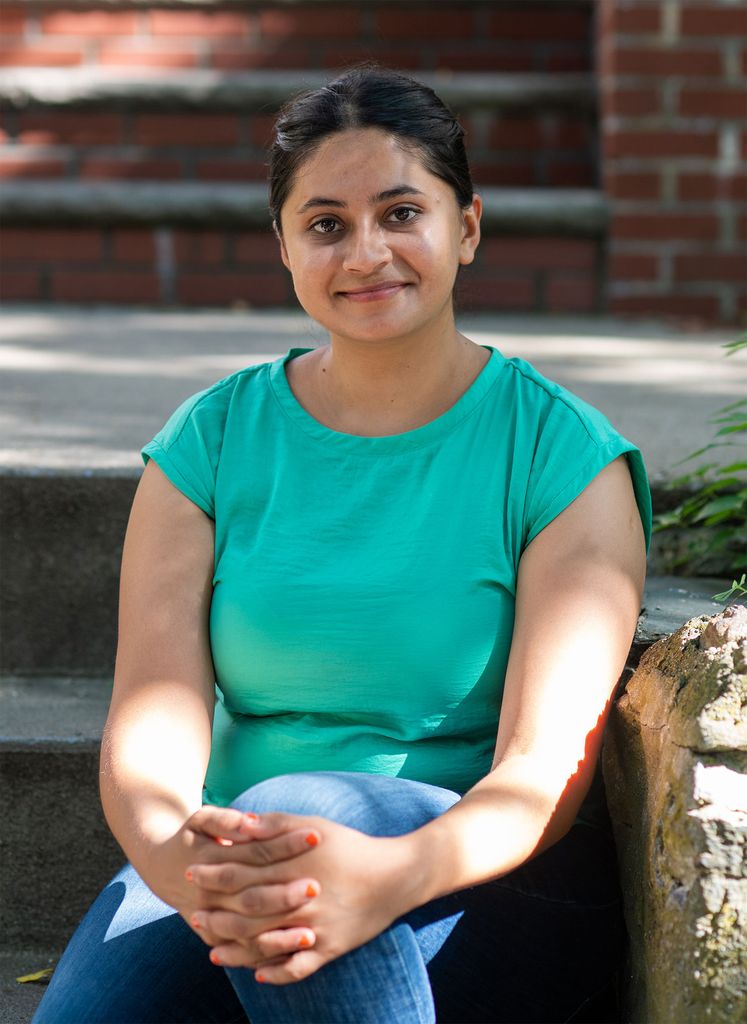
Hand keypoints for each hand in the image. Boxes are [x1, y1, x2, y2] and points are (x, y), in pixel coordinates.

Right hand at [146, 806, 321, 950]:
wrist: (163, 869)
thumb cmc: (193, 836)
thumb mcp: (201, 819)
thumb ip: (225, 819)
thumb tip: (248, 822)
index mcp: (210, 860)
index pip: (255, 852)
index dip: (285, 844)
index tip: (316, 836)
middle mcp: (209, 895)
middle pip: (252, 897)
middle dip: (285, 894)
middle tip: (316, 887)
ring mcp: (210, 920)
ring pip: (246, 933)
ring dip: (278, 937)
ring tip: (311, 934)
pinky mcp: (214, 939)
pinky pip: (242, 954)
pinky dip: (267, 957)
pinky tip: (290, 958)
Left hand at [187, 813, 419, 984]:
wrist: (396, 875)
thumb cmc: (351, 845)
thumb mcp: (313, 824)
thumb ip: (274, 824)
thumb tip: (237, 825)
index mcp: (293, 867)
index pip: (243, 872)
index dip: (215, 874)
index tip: (192, 873)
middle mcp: (300, 900)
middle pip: (247, 911)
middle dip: (217, 914)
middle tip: (192, 917)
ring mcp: (315, 928)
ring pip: (266, 944)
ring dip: (236, 949)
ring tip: (212, 951)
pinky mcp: (330, 949)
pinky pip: (298, 968)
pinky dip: (275, 973)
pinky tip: (256, 975)